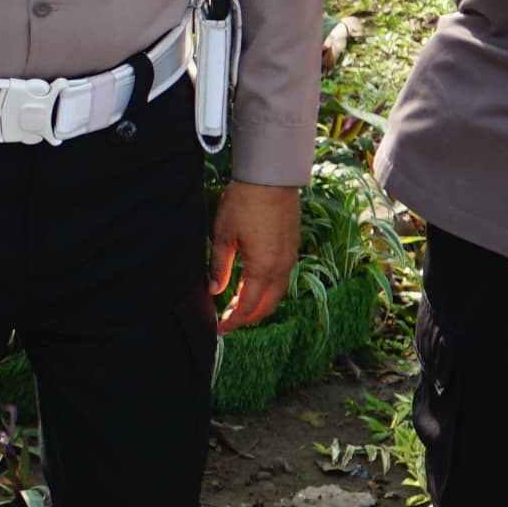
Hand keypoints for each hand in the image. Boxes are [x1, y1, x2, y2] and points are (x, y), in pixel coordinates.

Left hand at [208, 181, 300, 332]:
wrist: (270, 178)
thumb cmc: (244, 203)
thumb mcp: (223, 236)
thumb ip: (219, 267)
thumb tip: (214, 291)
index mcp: (263, 267)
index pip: (248, 306)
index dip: (233, 321)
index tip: (219, 329)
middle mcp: (281, 267)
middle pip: (267, 305)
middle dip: (248, 318)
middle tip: (227, 321)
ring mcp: (290, 257)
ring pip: (277, 293)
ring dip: (259, 304)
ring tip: (238, 306)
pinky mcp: (292, 247)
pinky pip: (283, 278)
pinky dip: (268, 289)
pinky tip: (254, 284)